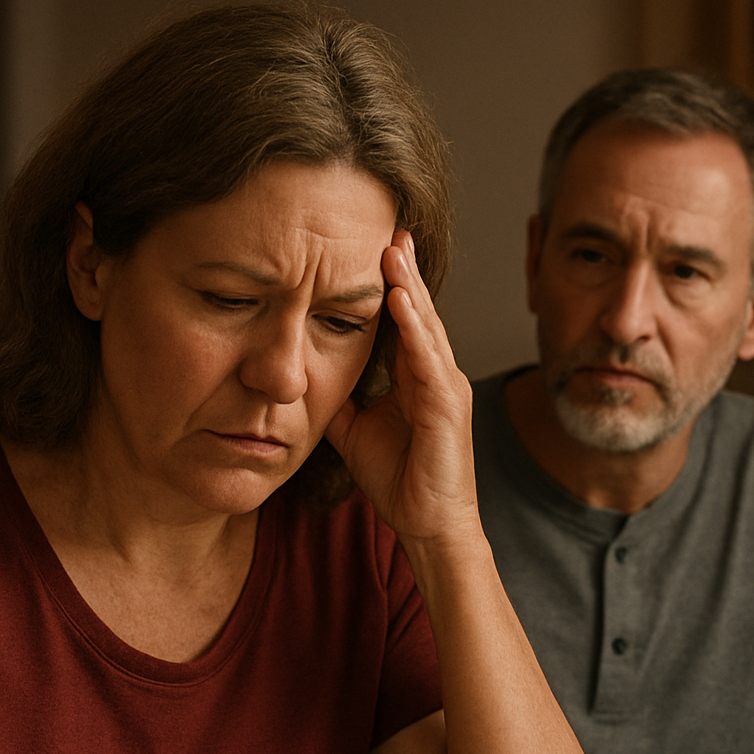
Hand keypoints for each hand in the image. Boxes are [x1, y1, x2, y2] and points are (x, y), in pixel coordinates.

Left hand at [325, 231, 476, 549]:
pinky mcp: (448, 408)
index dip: (390, 284)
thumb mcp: (354, 430)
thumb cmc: (400, 481)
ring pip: (427, 326)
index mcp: (417, 379)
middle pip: (418, 312)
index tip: (374, 246)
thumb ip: (338, 398)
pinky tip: (400, 299)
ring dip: (410, 286)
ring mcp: (446, 389)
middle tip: (390, 227)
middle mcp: (437, 376)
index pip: (403, 321)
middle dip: (404, 270)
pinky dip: (415, 328)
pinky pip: (429, 359)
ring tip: (393, 248)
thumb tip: (306, 373)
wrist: (428, 527)